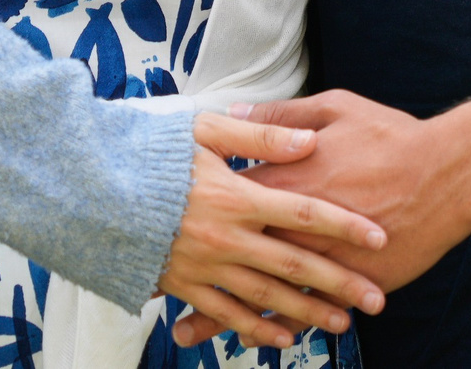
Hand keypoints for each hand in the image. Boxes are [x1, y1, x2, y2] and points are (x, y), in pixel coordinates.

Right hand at [157, 112, 388, 350]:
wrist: (90, 188)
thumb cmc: (150, 152)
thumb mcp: (202, 131)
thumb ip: (259, 138)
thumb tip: (307, 141)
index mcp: (236, 196)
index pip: (305, 213)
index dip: (346, 227)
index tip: (380, 238)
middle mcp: (226, 236)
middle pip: (296, 264)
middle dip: (340, 283)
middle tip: (376, 300)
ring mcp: (205, 266)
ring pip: (267, 296)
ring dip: (308, 312)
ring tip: (343, 324)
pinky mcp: (183, 285)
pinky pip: (227, 313)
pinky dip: (257, 328)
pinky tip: (285, 338)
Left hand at [172, 91, 468, 346]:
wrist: (446, 175)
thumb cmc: (391, 136)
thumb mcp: (334, 109)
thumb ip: (280, 117)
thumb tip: (235, 111)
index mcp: (286, 180)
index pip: (224, 197)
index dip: (188, 211)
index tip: (155, 223)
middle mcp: (294, 226)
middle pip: (230, 254)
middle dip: (188, 272)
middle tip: (151, 289)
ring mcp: (320, 259)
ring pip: (260, 293)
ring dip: (219, 316)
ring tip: (185, 334)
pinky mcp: (347, 283)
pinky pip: (304, 311)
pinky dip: (275, 328)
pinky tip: (255, 341)